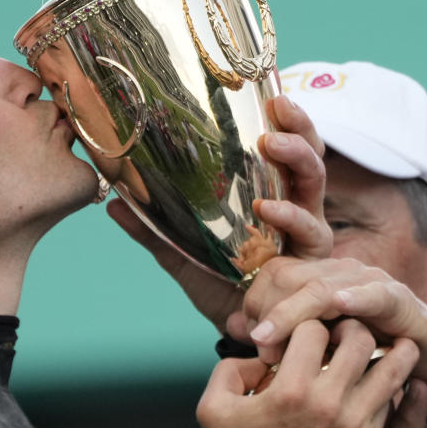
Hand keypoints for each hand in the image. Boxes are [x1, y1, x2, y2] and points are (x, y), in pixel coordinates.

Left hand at [106, 96, 331, 331]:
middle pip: (307, 158)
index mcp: (270, 195)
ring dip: (299, 161)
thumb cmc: (220, 289)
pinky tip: (269, 208)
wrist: (241, 336)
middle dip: (297, 128)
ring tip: (272, 145)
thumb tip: (111, 203)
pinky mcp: (313, 264)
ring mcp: (308, 235)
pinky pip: (310, 235)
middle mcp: (295, 209)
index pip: (281, 149)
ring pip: (316, 187)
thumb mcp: (181, 254)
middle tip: (279, 106)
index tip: (266, 91)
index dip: (279, 120)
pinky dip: (292, 218)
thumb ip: (152, 229)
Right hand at [197, 319, 421, 427]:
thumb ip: (231, 370)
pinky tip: (397, 381)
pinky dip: (402, 390)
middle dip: (350, 329)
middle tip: (342, 334)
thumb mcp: (214, 409)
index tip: (302, 335)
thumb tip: (260, 355)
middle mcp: (329, 405)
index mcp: (291, 391)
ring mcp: (357, 427)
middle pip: (360, 340)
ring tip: (385, 346)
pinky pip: (402, 407)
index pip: (313, 329)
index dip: (306, 324)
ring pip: (392, 371)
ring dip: (388, 354)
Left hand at [232, 256, 426, 387]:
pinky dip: (356, 299)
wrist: (419, 359)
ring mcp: (367, 279)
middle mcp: (337, 270)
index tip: (245, 332)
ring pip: (320, 287)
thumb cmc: (361, 348)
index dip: (254, 300)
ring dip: (293, 314)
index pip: (274, 272)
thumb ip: (276, 331)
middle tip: (258, 344)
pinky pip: (373, 293)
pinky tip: (340, 305)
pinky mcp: (396, 297)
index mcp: (315, 274)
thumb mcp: (313, 341)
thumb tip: (233, 326)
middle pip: (290, 277)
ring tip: (269, 335)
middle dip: (270, 311)